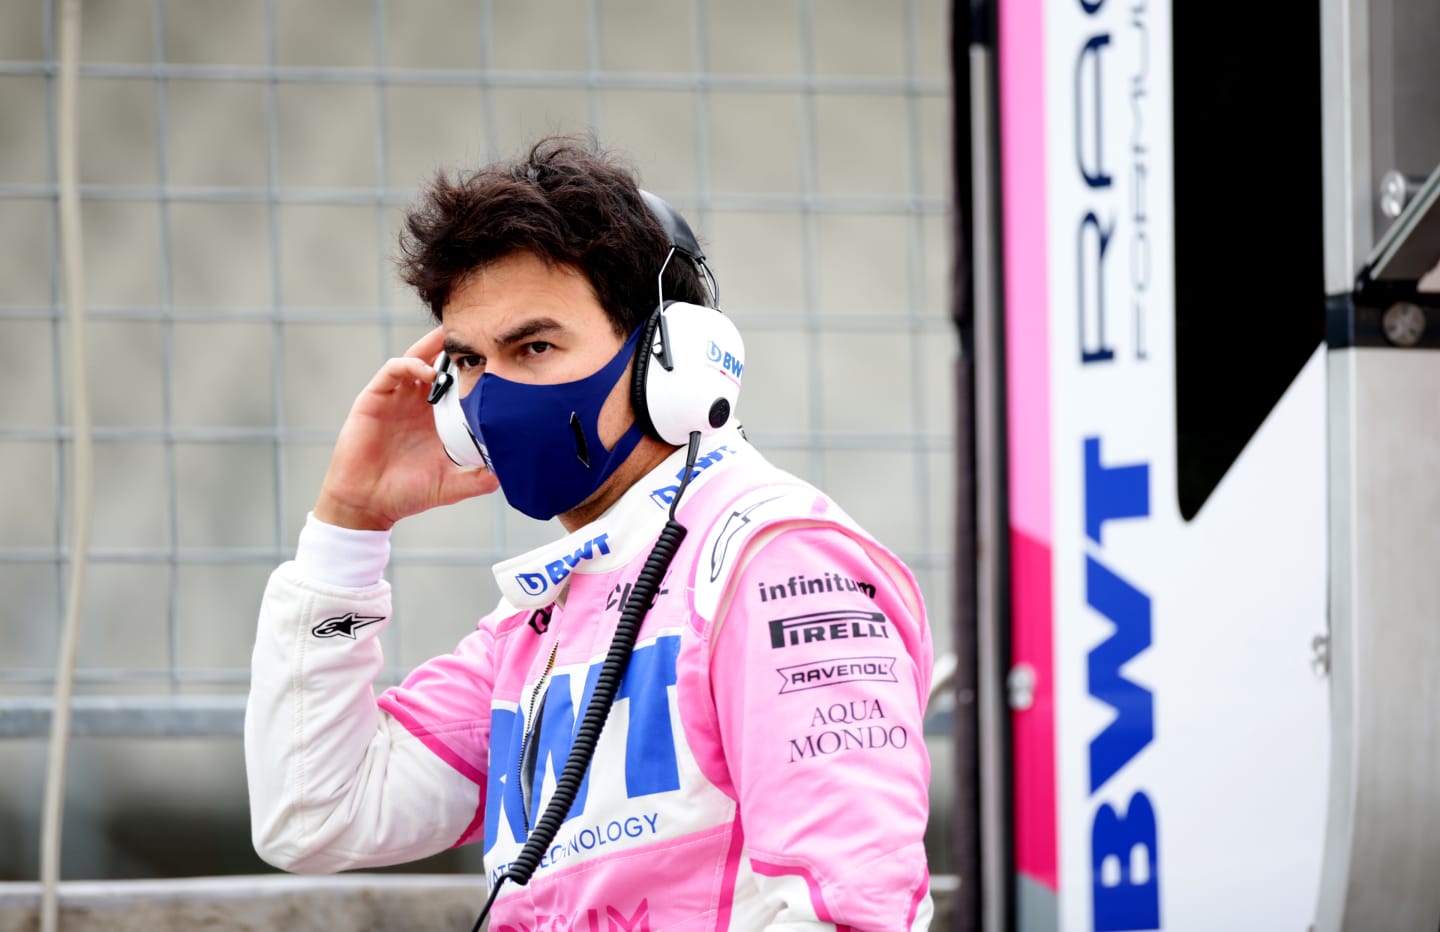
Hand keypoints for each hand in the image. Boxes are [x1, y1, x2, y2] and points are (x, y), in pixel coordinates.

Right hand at [313, 326, 499, 530]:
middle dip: (453, 346)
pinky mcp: (374, 399)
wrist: (368, 504)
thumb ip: (477, 479)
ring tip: (454, 342)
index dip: (472, 369)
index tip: (496, 358)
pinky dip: (409, 365)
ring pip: (415, 358)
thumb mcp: (450, 486)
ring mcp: (395, 399)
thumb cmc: (407, 494)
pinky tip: (427, 372)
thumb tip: (506, 474)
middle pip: (437, 363)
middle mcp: (416, 403)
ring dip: (433, 348)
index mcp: (436, 418)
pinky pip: (391, 371)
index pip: (456, 384)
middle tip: (477, 330)